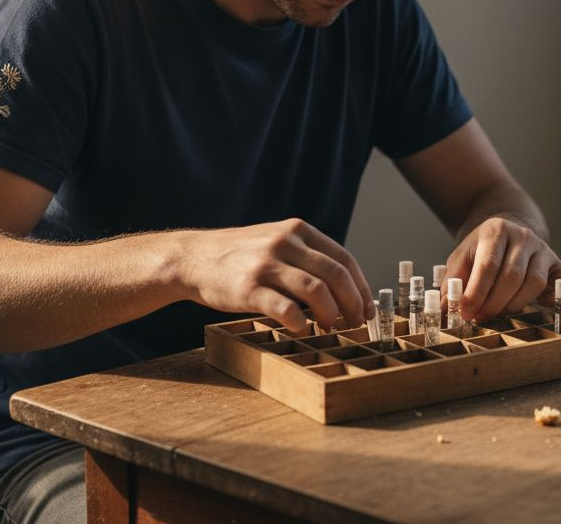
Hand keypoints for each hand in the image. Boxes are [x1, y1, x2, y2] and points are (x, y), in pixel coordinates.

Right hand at [174, 218, 374, 332]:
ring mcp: (267, 264)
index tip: (367, 309)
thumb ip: (306, 255)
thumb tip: (343, 287)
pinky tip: (301, 329)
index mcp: (298, 231)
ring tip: (329, 327)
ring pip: (316, 292)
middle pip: (336, 276)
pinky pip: (286, 309)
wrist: (192, 258)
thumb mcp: (276, 240)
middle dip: (353, 305)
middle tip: (355, 324)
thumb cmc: (239, 255)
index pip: (344, 260)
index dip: (362, 288)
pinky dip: (301, 322)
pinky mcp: (249, 288)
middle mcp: (285, 243)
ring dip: (331, 315)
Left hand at [445, 217, 560, 320]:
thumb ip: (452, 283)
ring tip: (499, 312)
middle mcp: (523, 236)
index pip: (488, 265)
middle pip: (512, 276)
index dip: (476, 292)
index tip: (466, 312)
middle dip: (494, 303)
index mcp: (496, 230)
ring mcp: (544, 248)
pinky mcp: (559, 263)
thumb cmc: (481, 251)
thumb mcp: (461, 259)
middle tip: (481, 318)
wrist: (507, 232)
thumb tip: (444, 311)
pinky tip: (540, 305)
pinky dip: (558, 297)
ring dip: (515, 304)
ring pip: (534, 283)